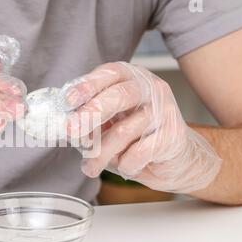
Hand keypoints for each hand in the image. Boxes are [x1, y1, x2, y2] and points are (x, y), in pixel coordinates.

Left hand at [63, 62, 220, 192]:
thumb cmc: (136, 137)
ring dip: (100, 154)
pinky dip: (125, 165)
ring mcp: (164, 110)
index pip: (109, 74)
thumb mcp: (109, 124)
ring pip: (123, 131)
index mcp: (131, 78)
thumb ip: (89, 120)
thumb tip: (67, 126)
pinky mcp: (172, 135)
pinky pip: (138, 152)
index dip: (87, 85)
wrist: (175, 160)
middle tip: (72, 131)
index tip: (68, 100)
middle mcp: (150, 89)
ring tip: (90, 167)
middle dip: (91, 114)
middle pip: (119, 96)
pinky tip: (125, 167)